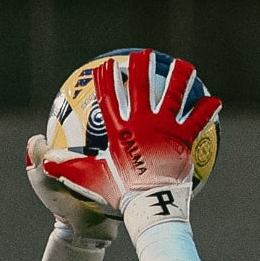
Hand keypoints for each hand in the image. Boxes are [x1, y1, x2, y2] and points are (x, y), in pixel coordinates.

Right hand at [38, 48, 220, 236]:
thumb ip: (68, 168)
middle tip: (144, 55)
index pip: (109, 98)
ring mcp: (165, 129)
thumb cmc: (118, 194)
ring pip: (174, 95)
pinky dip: (207, 110)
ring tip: (184, 66)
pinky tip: (215, 101)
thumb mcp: (90, 180)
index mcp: (119, 129)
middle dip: (141, 67)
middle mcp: (142, 122)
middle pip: (141, 86)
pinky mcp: (184, 139)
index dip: (107, 79)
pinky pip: (198, 120)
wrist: (149, 205)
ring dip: (179, 78)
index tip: (106, 66)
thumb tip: (45, 162)